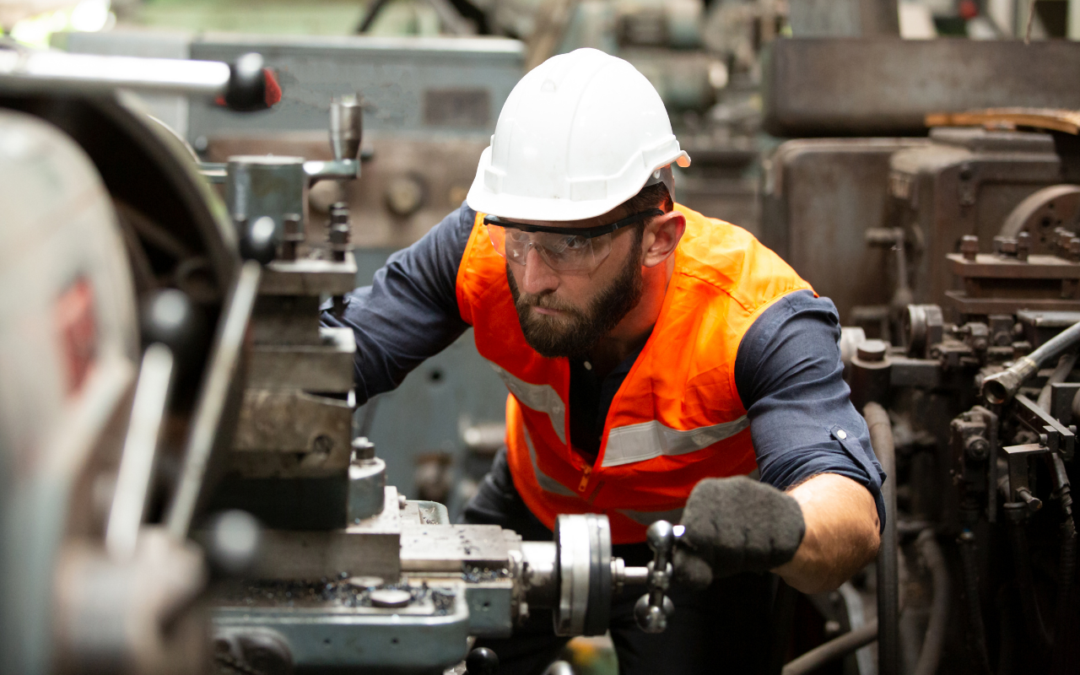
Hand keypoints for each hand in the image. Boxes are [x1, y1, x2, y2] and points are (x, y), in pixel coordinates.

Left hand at [673, 476, 804, 589]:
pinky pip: (778, 550)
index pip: (698, 533)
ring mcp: (763, 496)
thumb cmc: (727, 534)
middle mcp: (734, 487)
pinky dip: (772, 557)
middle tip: (733, 554)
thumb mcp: (702, 547)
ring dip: (752, 559)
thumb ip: (689, 562)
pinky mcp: (787, 510)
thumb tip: (692, 579)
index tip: (710, 555)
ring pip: (754, 549)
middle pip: (728, 544)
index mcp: (706, 492)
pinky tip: (767, 545)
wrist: (772, 517)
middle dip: (730, 559)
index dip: (704, 555)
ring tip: (749, 549)